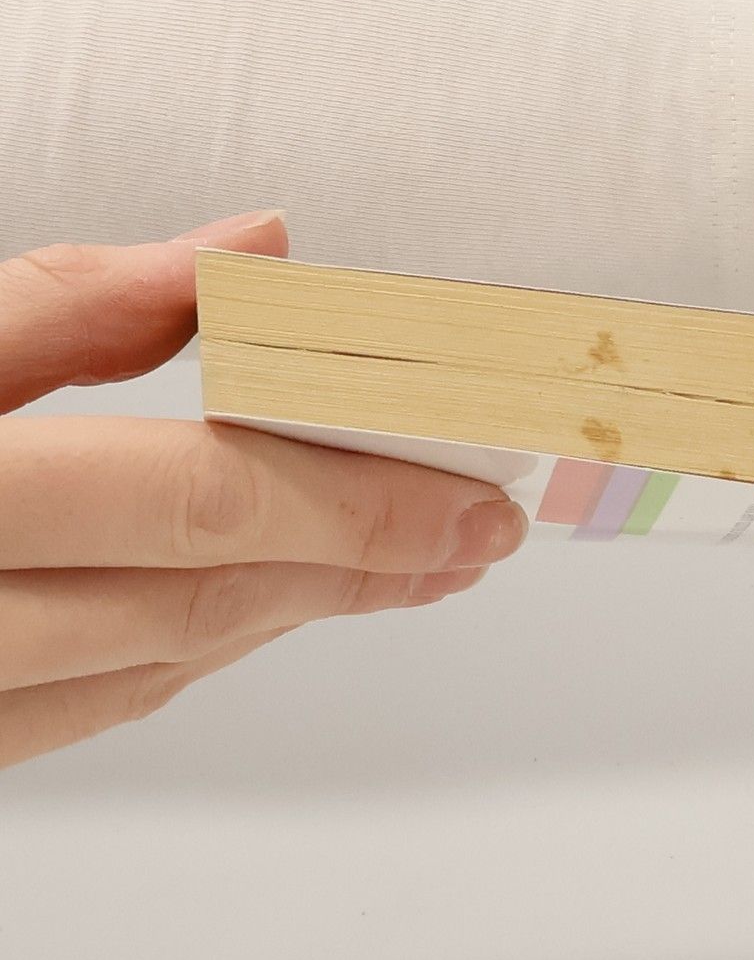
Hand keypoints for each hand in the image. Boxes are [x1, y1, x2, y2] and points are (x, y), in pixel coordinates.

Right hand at [0, 210, 527, 768]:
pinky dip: (194, 649)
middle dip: (357, 561)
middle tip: (475, 535)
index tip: (470, 495)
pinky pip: (92, 706)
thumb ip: (72, 303)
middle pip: (198, 599)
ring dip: (295, 610)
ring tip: (411, 568)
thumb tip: (255, 253)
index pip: (199, 502)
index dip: (354, 503)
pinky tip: (273, 605)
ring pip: (155, 666)